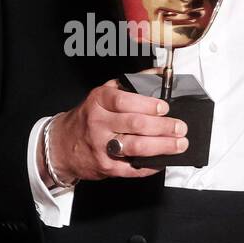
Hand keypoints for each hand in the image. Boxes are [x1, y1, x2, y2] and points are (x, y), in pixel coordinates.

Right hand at [44, 80, 188, 182]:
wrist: (63, 145)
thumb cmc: (89, 117)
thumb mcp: (103, 94)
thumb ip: (131, 84)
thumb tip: (161, 74)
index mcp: (99, 101)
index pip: (124, 101)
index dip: (147, 104)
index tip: (165, 107)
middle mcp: (98, 123)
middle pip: (135, 125)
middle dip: (163, 127)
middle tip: (180, 127)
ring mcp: (101, 146)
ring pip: (136, 147)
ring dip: (162, 146)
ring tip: (179, 144)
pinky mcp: (106, 166)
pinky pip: (132, 168)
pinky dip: (151, 165)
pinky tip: (164, 160)